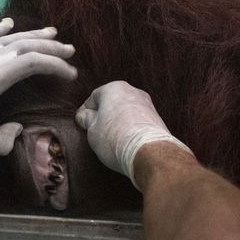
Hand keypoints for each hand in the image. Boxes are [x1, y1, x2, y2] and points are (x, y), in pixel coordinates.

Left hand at [0, 17, 77, 154]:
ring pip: (8, 38)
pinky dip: (0, 28)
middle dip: (51, 46)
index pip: (33, 62)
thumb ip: (4, 140)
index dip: (55, 65)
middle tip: (70, 50)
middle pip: (26, 44)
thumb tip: (16, 131)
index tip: (70, 74)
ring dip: (32, 34)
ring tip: (52, 32)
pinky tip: (9, 22)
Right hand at [74, 81, 192, 188]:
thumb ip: (86, 119)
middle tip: (95, 133)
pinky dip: (130, 129)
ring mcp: (147, 104)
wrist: (148, 152)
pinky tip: (125, 142)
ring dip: (117, 123)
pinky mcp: (157, 118)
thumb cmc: (115, 138)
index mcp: (113, 88)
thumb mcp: (92, 130)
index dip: (85, 112)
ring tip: (111, 140)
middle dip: (103, 117)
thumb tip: (84, 116)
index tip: (82, 124)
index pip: (93, 97)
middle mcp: (132, 91)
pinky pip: (137, 121)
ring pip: (125, 112)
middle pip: (111, 103)